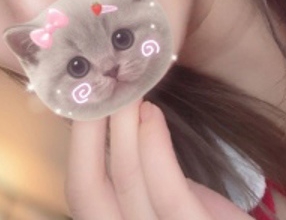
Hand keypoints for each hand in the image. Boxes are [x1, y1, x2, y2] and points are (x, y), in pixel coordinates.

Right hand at [66, 100, 252, 219]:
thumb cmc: (208, 216)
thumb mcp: (168, 193)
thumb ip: (142, 164)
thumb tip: (116, 106)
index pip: (81, 189)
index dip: (76, 141)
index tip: (82, 93)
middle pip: (86, 191)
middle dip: (88, 128)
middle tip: (97, 79)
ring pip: (127, 184)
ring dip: (123, 126)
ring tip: (129, 86)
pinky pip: (168, 196)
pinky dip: (155, 148)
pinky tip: (152, 112)